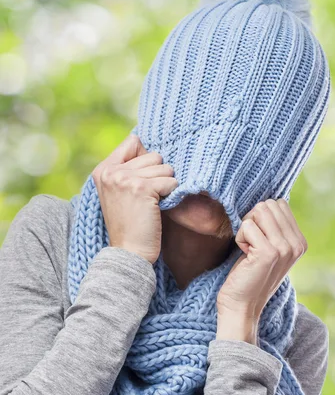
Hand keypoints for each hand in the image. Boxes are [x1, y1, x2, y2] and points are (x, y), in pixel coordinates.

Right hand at [92, 134, 177, 263]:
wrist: (129, 252)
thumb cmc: (130, 223)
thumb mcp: (119, 192)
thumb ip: (128, 168)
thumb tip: (146, 144)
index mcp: (103, 170)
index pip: (133, 142)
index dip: (146, 158)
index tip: (144, 179)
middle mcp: (111, 171)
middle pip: (154, 155)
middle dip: (158, 174)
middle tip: (147, 197)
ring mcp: (125, 179)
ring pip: (165, 167)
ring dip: (166, 185)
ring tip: (152, 203)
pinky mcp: (142, 188)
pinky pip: (171, 181)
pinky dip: (171, 194)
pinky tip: (158, 208)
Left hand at [215, 199, 307, 343]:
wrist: (242, 306)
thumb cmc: (250, 275)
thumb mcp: (271, 249)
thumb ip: (275, 227)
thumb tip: (269, 201)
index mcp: (300, 242)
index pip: (279, 204)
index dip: (261, 218)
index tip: (259, 241)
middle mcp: (297, 244)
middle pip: (268, 204)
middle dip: (253, 220)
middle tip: (252, 244)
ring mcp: (285, 248)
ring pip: (259, 211)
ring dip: (246, 229)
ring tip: (249, 250)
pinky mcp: (268, 252)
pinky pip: (247, 226)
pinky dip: (240, 238)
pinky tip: (245, 256)